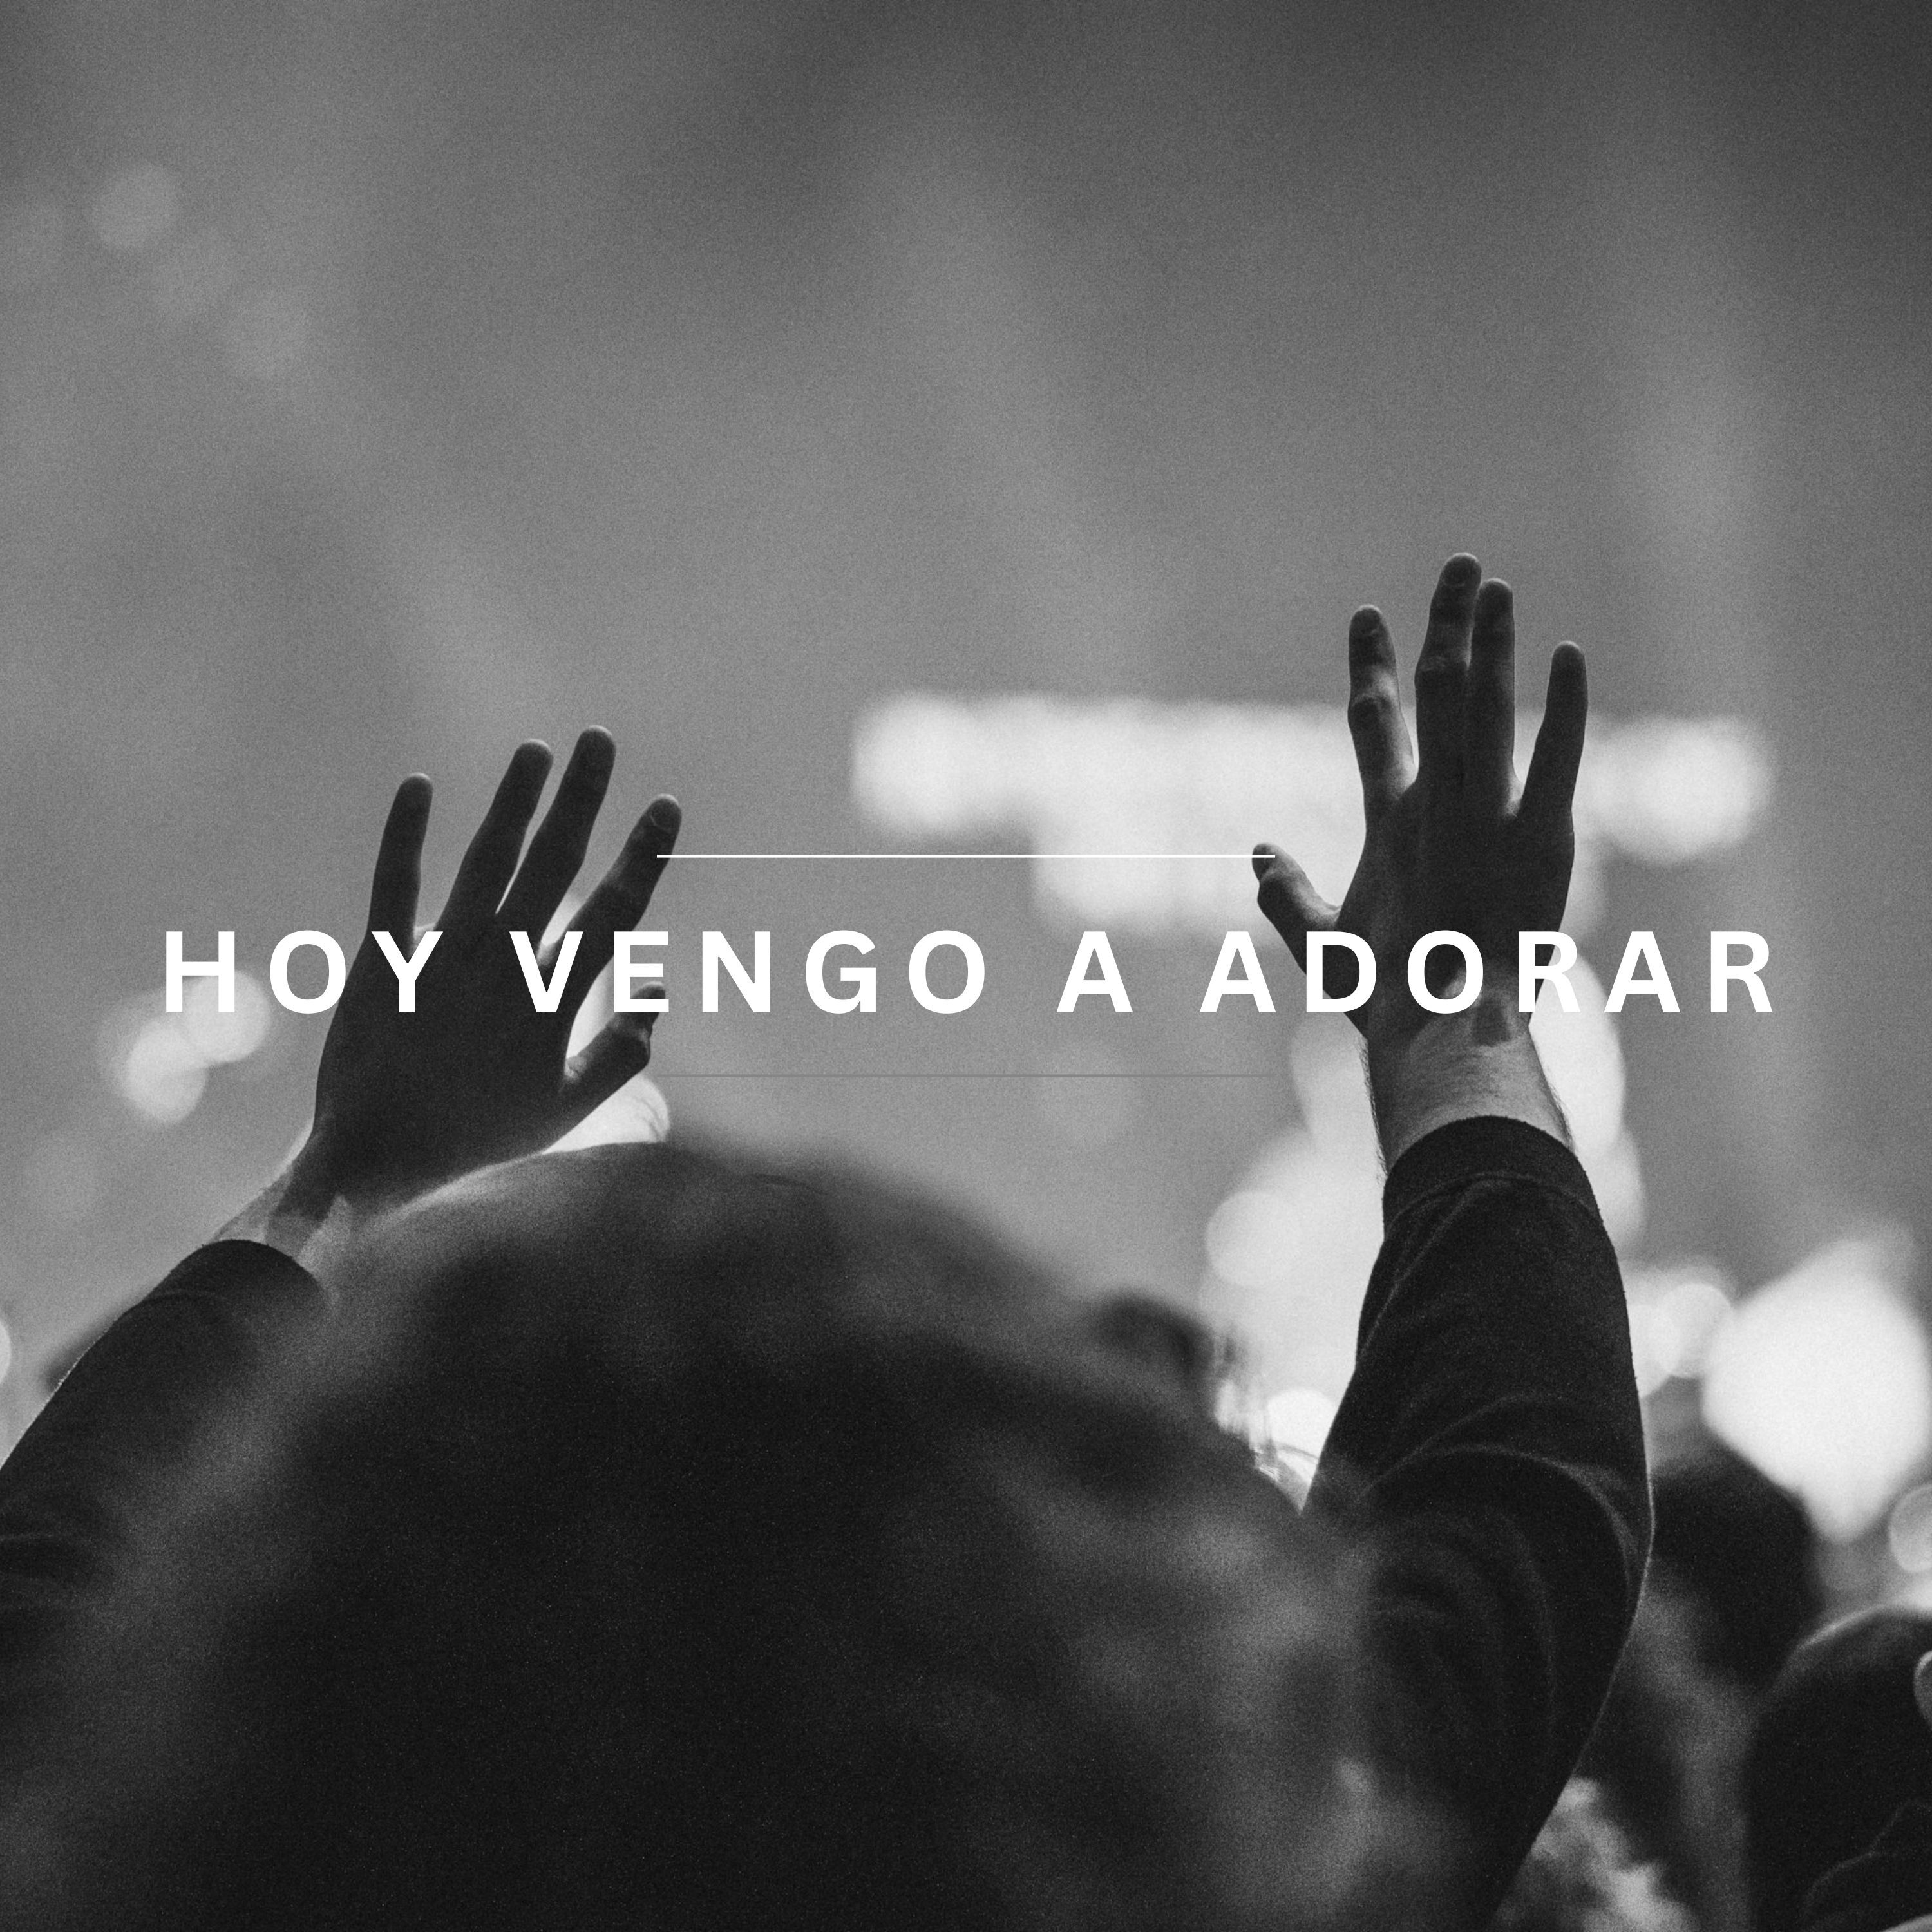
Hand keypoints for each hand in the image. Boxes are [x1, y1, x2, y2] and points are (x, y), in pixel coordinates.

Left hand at [223, 731, 679, 1265]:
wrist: (380, 1166)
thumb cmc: (483, 1144)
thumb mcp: (569, 1109)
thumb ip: (621, 1050)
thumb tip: (659, 987)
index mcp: (553, 997)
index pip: (611, 910)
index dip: (642, 854)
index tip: (664, 805)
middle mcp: (504, 963)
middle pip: (555, 864)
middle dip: (583, 799)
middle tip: (601, 741)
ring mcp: (441, 958)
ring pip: (486, 861)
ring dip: (514, 801)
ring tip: (537, 750)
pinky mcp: (381, 962)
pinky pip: (394, 886)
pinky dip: (404, 835)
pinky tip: (417, 786)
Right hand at [1253, 553, 1585, 1044]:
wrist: (1441, 1030)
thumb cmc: (1386, 997)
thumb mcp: (1323, 945)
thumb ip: (1286, 896)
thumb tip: (1256, 854)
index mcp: (1388, 822)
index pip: (1373, 724)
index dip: (1371, 667)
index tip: (1369, 616)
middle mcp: (1434, 803)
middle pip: (1436, 694)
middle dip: (1446, 625)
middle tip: (1461, 566)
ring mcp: (1486, 818)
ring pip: (1484, 711)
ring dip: (1492, 643)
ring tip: (1496, 585)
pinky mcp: (1541, 841)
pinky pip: (1557, 761)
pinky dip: (1563, 708)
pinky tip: (1567, 656)